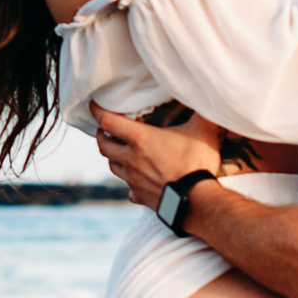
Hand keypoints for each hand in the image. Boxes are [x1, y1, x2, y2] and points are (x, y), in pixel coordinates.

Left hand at [92, 101, 224, 208]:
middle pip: (103, 145)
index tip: (93, 105)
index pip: (108, 121)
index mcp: (140, 139)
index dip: (97, 111)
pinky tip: (137, 182)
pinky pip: (129, 189)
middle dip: (101, 135)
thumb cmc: (196, 163)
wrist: (197, 201)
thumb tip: (203, 95)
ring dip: (112, 157)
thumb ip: (200, 111)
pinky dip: (130, 183)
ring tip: (119, 152)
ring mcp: (133, 180)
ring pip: (113, 166)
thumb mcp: (202, 130)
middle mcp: (130, 159)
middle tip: (105, 129)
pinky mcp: (140, 197)